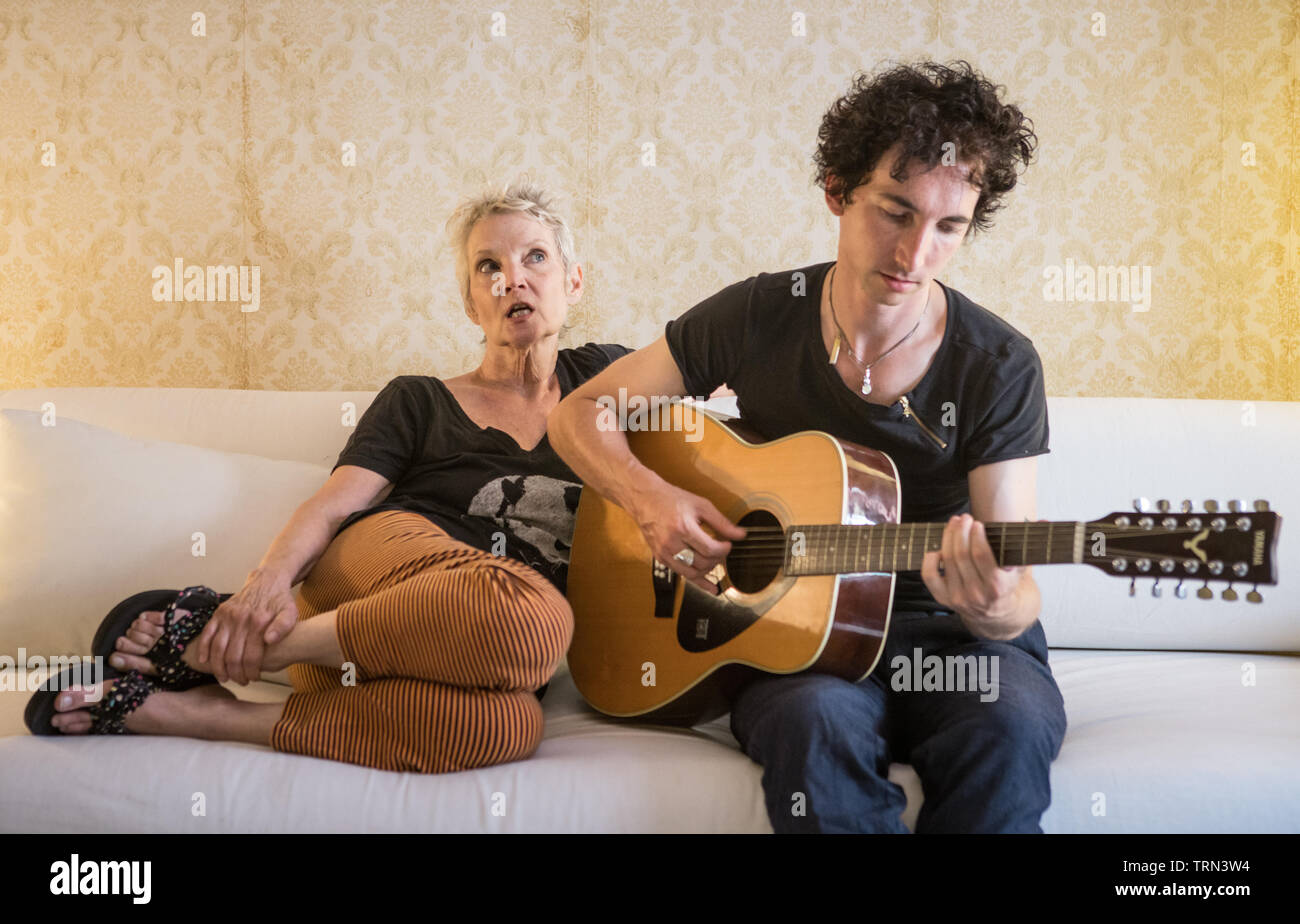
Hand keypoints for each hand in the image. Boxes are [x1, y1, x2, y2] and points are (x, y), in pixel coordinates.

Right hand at [192, 571, 299, 684]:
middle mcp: (241, 620)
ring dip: (218, 667)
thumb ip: (284, 627)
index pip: (252, 657)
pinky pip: (206, 634)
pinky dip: (203, 649)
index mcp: (259, 623)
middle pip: (233, 656)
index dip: (252, 672)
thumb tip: (269, 641)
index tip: (254, 679)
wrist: (267, 580)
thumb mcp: (290, 612)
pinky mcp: (218, 613)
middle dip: (236, 674)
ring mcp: (227, 616)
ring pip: (217, 649)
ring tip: (224, 678)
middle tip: (241, 681)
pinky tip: (204, 662)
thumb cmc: (280, 601)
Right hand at [628, 480, 745, 594]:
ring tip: (714, 563)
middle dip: (717, 560)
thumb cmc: (672, 499)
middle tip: (721, 552)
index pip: (710, 549)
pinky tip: (709, 586)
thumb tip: (740, 535)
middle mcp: (672, 543)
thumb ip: (722, 522)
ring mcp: (664, 552)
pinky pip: (681, 574)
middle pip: (702, 563)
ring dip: (707, 571)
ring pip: (691, 574)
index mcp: (683, 528)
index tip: (728, 545)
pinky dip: (697, 580)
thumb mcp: (701, 505)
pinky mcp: (660, 558)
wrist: (645, 499)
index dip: (724, 550)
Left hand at [921, 513, 1025, 638]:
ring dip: (948, 538)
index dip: (977, 537)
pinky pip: (929, 576)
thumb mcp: (1022, 568)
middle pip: (961, 555)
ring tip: (955, 524)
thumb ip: (1030, 544)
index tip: (978, 523)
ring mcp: (958, 598)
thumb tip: (1045, 521)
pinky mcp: (944, 599)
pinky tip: (939, 547)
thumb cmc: (1010, 586)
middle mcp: (976, 595)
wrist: (999, 616)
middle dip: (961, 532)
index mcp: (998, 587)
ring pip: (946, 561)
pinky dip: (930, 558)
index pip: (981, 557)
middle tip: (964, 518)